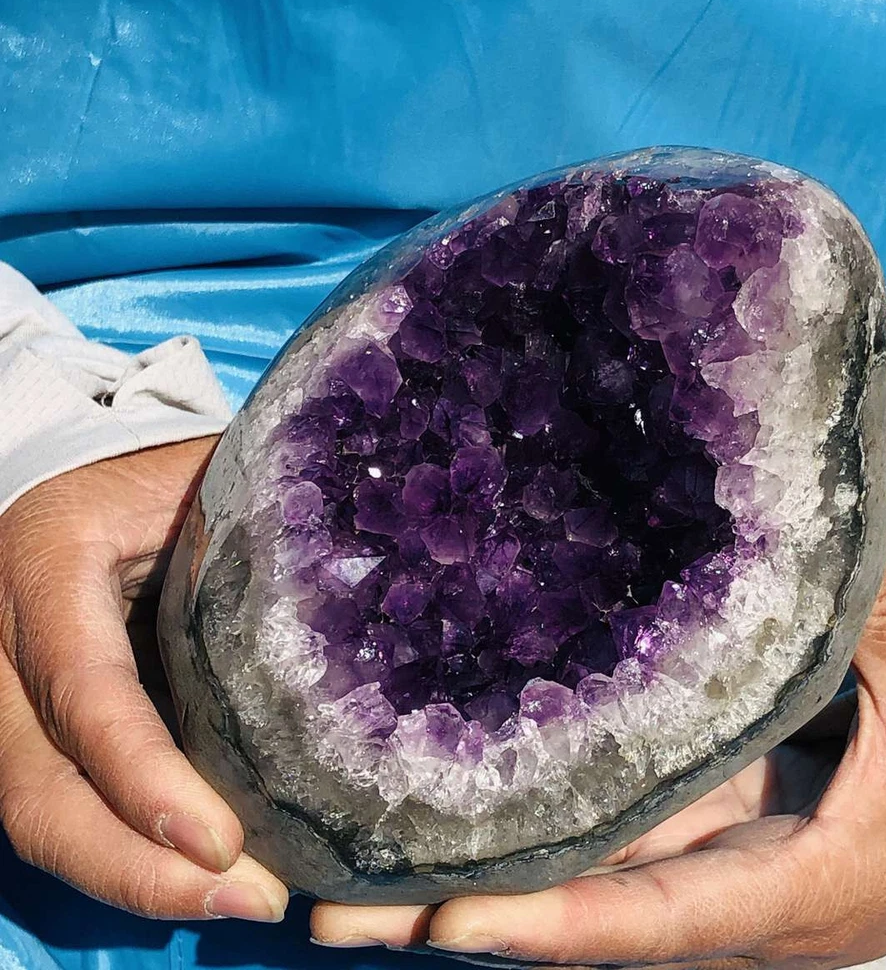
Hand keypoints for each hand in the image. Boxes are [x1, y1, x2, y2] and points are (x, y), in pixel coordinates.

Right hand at [0, 439, 287, 921]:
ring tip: (246, 901)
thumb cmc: (153, 469)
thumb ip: (244, 528)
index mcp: (47, 568)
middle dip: (139, 866)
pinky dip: (130, 852)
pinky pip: (64, 803)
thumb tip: (366, 575)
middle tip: (254, 900)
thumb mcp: (195, 480)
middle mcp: (3, 645)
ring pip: (40, 816)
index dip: (143, 776)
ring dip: (137, 878)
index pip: (83, 688)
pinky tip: (210, 872)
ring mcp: (8, 694)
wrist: (83, 475)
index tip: (223, 841)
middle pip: (40, 792)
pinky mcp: (35, 724)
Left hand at [311, 466, 885, 966]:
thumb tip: (862, 478)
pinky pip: (596, 829)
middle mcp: (721, 889)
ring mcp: (695, 861)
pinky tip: (433, 793)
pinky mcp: (689, 831)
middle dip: (457, 917)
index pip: (658, 914)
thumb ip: (873, 590)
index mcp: (793, 883)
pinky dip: (520, 824)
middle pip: (580, 913)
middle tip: (324, 909)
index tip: (442, 922)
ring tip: (341, 870)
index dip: (556, 921)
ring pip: (572, 878)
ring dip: (465, 879)